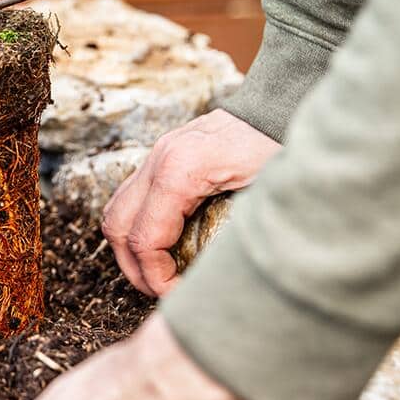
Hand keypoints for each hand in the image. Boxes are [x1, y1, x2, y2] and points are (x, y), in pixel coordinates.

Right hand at [102, 110, 279, 296]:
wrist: (283, 103)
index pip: (145, 240)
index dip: (156, 278)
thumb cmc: (281, 144)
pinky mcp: (164, 156)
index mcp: (179, 172)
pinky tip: (165, 244)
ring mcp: (157, 155)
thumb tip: (220, 281)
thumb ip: (238, 235)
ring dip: (130, 248)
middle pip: (118, 228)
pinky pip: (133, 198)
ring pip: (117, 212)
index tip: (176, 295)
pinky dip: (138, 226)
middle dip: (135, 268)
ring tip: (158, 272)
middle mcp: (158, 160)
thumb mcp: (266, 194)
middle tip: (161, 291)